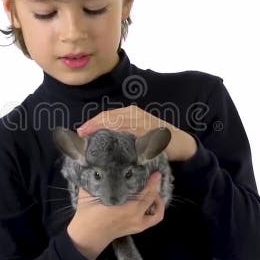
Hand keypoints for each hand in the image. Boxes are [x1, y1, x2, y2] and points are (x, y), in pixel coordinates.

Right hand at [67, 172, 164, 259]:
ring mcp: (138, 225)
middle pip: (152, 200)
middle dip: (155, 188)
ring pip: (157, 213)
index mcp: (127, 208)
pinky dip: (155, 211)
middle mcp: (136, 216)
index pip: (146, 192)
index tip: (156, 173)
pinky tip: (148, 204)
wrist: (87, 236)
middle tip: (153, 178)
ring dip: (158, 202)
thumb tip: (99, 166)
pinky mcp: (137, 229)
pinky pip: (152, 220)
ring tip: (153, 193)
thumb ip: (96, 180)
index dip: (152, 182)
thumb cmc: (87, 215)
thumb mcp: (89, 194)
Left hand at [76, 104, 196, 161]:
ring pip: (118, 125)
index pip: (106, 116)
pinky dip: (121, 139)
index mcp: (129, 113)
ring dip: (103, 132)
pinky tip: (112, 146)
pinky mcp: (150, 132)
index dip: (92, 123)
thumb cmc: (155, 139)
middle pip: (109, 118)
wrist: (180, 143)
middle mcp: (135, 114)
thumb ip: (120, 135)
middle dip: (93, 127)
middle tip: (80, 137)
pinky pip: (132, 135)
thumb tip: (100, 141)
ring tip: (90, 141)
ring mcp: (142, 121)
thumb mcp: (135, 134)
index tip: (79, 132)